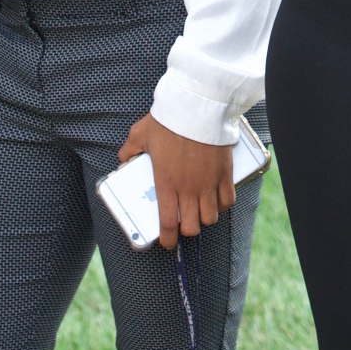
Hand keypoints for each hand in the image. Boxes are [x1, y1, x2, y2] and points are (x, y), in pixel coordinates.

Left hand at [117, 112, 236, 249]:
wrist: (198, 106)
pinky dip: (222, 204)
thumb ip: (129, 150)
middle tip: (184, 223)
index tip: (167, 243)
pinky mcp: (225, 174)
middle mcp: (188, 188)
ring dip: (205, 218)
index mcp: (166, 183)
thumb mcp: (140, 134)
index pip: (168, 223)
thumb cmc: (168, 120)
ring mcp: (209, 183)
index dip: (167, 239)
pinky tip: (217, 199)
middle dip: (187, 230)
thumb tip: (122, 159)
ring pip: (211, 217)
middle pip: (192, 227)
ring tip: (200, 210)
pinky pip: (228, 200)